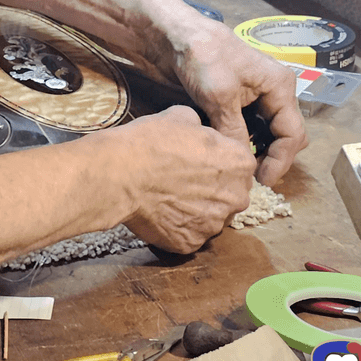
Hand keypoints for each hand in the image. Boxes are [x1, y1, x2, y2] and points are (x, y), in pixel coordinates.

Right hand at [106, 106, 256, 253]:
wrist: (120, 174)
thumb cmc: (151, 142)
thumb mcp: (182, 116)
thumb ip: (201, 128)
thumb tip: (199, 131)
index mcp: (240, 163)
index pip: (239, 164)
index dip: (218, 161)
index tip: (199, 160)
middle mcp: (236, 197)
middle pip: (230, 194)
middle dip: (212, 188)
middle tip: (184, 179)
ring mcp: (214, 224)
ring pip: (211, 217)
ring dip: (196, 209)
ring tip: (169, 196)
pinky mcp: (191, 244)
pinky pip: (190, 234)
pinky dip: (178, 226)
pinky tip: (161, 212)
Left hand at [166, 19, 307, 186]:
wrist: (176, 35)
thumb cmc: (203, 57)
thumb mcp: (220, 97)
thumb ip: (234, 131)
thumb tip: (242, 163)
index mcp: (279, 86)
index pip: (293, 133)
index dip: (281, 160)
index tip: (262, 181)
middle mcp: (274, 92)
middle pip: (285, 135)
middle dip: (273, 158)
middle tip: (251, 178)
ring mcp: (258, 96)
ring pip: (268, 133)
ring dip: (259, 152)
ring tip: (240, 169)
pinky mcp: (240, 100)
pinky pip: (251, 127)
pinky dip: (245, 142)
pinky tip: (230, 153)